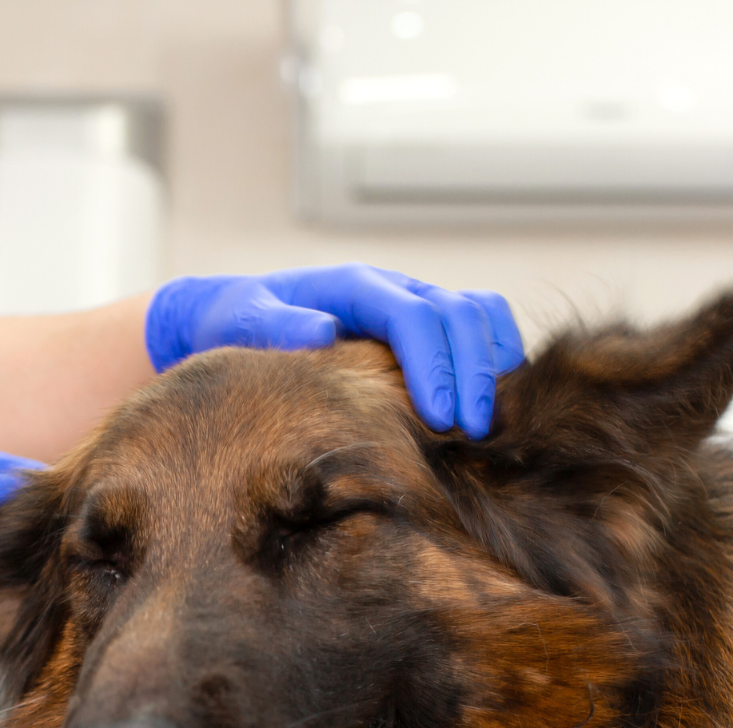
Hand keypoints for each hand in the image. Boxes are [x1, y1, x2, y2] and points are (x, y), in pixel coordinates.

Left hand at [144, 265, 525, 437]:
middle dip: (475, 373)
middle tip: (476, 436)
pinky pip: (480, 332)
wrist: (237, 316)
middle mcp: (395, 289)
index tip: (442, 421)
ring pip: (481, 315)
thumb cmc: (237, 324)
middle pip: (461, 313)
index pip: (414, 315)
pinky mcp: (426, 331)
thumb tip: (322, 331)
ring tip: (491, 425)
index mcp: (355, 286)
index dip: (435, 365)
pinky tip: (489, 412)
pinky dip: (495, 364)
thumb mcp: (242, 321)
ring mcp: (416, 306)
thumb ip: (276, 325)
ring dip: (495, 365)